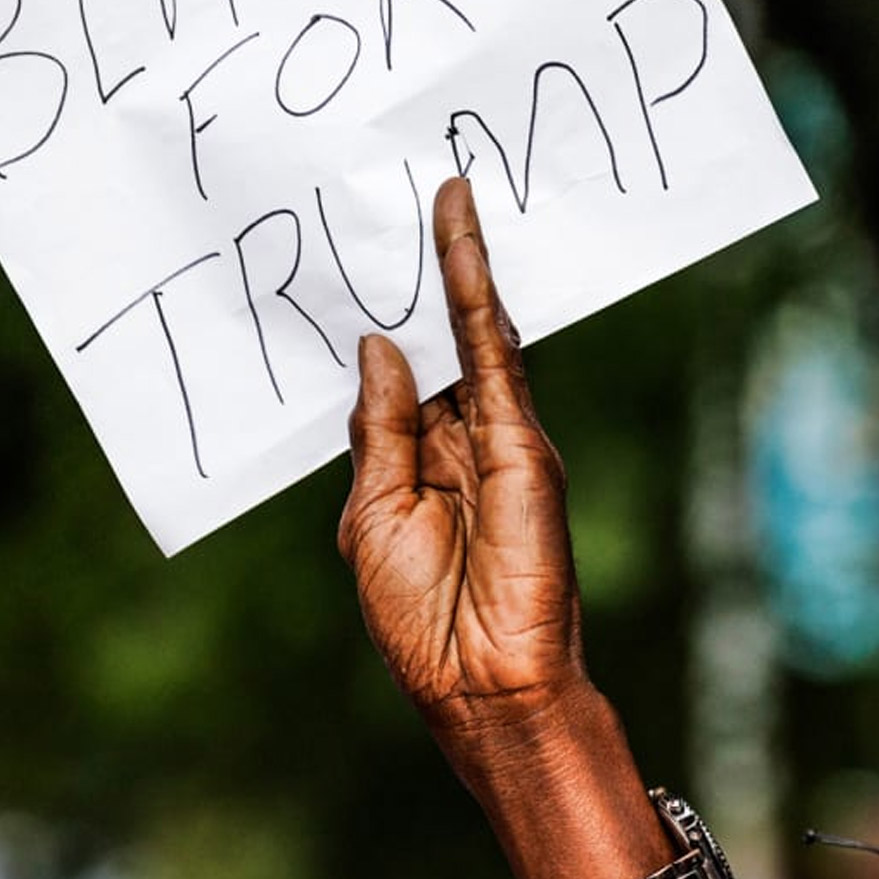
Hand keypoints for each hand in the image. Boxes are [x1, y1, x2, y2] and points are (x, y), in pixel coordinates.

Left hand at [337, 177, 584, 751]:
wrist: (482, 685)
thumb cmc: (420, 620)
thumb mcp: (371, 514)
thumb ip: (379, 426)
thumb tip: (380, 342)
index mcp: (417, 462)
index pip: (403, 371)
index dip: (385, 315)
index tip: (357, 253)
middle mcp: (460, 438)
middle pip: (438, 338)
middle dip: (421, 273)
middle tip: (395, 195)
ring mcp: (497, 434)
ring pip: (474, 332)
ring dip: (456, 261)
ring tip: (438, 192)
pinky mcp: (521, 438)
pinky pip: (494, 351)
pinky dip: (476, 292)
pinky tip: (459, 239)